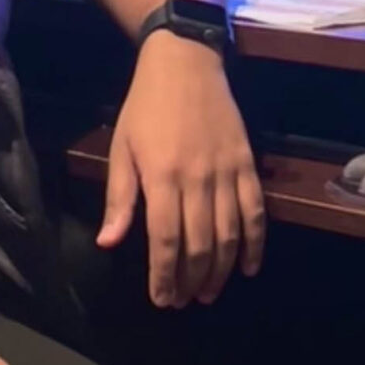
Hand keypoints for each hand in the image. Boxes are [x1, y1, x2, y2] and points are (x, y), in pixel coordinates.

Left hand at [96, 31, 264, 308]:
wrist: (186, 63)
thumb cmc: (145, 106)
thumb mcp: (122, 148)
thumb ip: (119, 199)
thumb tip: (109, 242)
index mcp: (162, 176)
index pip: (166, 240)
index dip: (165, 275)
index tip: (163, 299)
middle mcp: (198, 179)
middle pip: (200, 244)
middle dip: (192, 280)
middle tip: (184, 301)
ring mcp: (227, 172)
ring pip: (230, 234)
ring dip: (220, 270)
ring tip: (209, 293)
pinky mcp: (247, 164)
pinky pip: (255, 212)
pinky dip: (255, 243)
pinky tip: (247, 267)